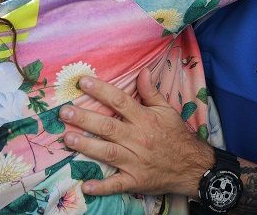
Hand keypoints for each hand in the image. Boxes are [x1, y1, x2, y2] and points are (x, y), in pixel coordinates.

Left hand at [60, 68, 213, 196]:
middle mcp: (138, 138)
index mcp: (145, 119)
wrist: (192, 166)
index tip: (82, 82)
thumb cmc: (176, 135)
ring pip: (107, 152)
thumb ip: (151, 92)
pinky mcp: (135, 180)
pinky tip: (86, 185)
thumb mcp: (167, 110)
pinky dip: (101, 186)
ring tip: (67, 139)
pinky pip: (116, 184)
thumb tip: (142, 70)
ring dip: (86, 146)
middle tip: (64, 112)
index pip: (120, 101)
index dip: (100, 91)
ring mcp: (135, 161)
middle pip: (108, 126)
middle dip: (84, 119)